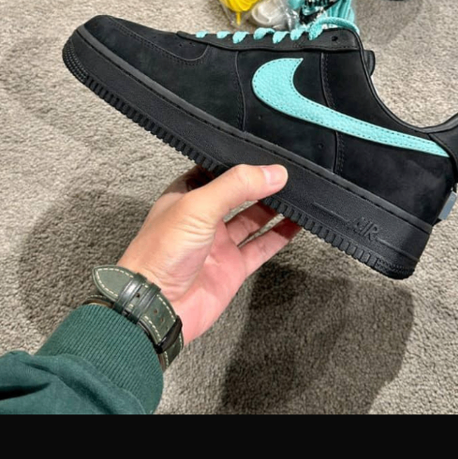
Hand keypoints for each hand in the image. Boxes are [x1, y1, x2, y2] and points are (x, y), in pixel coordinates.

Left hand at [117, 163, 296, 342]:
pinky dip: (280, 236)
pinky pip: (261, 247)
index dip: (241, 161)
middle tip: (291, 171)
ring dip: (275, 207)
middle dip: (262, 183)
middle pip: (239, 194)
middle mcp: (204, 217)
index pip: (218, 170)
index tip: (269, 152)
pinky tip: (297, 224)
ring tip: (300, 193)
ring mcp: (219, 243)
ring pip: (253, 219)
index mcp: (187, 195)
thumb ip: (237, 186)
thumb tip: (275, 172)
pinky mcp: (232, 268)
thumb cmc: (162, 252)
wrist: (157, 306)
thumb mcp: (198, 206)